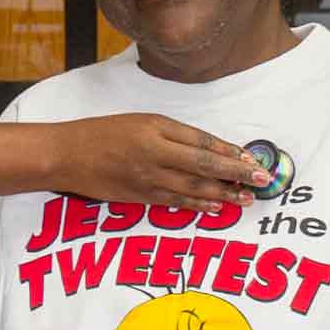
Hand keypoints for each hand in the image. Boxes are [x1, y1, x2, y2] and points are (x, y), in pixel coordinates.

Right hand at [53, 115, 268, 213]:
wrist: (67, 155)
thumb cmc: (104, 133)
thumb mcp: (141, 122)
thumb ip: (174, 134)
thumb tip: (209, 147)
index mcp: (155, 132)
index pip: (201, 142)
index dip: (228, 151)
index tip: (250, 158)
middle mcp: (154, 156)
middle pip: (203, 165)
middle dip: (235, 173)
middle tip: (261, 180)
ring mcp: (147, 180)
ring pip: (193, 188)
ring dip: (223, 194)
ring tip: (246, 198)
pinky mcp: (140, 198)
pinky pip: (175, 202)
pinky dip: (198, 205)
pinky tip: (215, 207)